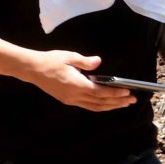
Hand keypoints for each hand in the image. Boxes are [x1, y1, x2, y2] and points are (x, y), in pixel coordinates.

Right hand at [22, 50, 136, 110]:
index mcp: (76, 84)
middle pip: (100, 102)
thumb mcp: (68, 56)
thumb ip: (85, 61)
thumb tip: (99, 61)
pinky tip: (106, 104)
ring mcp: (70, 99)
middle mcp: (74, 95)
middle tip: (132, 100)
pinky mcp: (67, 100)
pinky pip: (87, 106)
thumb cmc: (50, 60)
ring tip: (123, 104)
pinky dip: (99, 106)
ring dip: (110, 106)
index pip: (100, 92)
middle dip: (117, 102)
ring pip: (95, 107)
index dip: (115, 93)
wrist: (32, 69)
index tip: (128, 92)